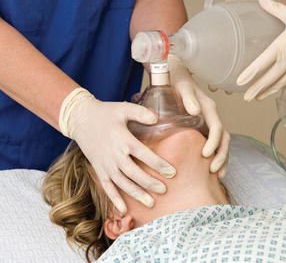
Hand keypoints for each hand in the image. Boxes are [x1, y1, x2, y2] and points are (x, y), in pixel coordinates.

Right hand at [59, 88, 175, 213]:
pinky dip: (115, 199)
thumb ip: (141, 112)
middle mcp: (115, 155)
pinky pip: (107, 187)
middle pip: (135, 173)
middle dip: (150, 183)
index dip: (159, 165)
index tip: (172, 173)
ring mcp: (106, 164)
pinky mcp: (99, 169)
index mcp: (124, 140)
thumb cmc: (106, 112)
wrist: (80, 118)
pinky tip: (124, 210)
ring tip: (151, 203)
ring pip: (123, 183)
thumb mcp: (123, 108)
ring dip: (137, 194)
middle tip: (164, 190)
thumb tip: (157, 118)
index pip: (144, 155)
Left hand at [168, 55, 229, 178]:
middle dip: (221, 155)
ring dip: (222, 159)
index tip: (206, 155)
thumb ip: (188, 98)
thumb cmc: (177, 81)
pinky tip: (213, 170)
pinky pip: (216, 144)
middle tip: (213, 170)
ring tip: (218, 175)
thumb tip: (196, 111)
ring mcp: (210, 122)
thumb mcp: (182, 87)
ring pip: (223, 143)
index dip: (213, 142)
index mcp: (209, 108)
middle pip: (224, 139)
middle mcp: (213, 116)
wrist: (177, 75)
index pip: (217, 128)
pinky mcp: (205, 127)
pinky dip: (217, 156)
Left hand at [237, 0, 285, 100]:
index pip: (261, 64)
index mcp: (281, 47)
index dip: (249, 74)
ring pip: (280, 84)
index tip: (239, 83)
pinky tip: (278, 89)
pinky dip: (283, 87)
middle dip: (256, 89)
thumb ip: (274, 9)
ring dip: (268, 91)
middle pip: (268, 79)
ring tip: (258, 98)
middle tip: (245, 98)